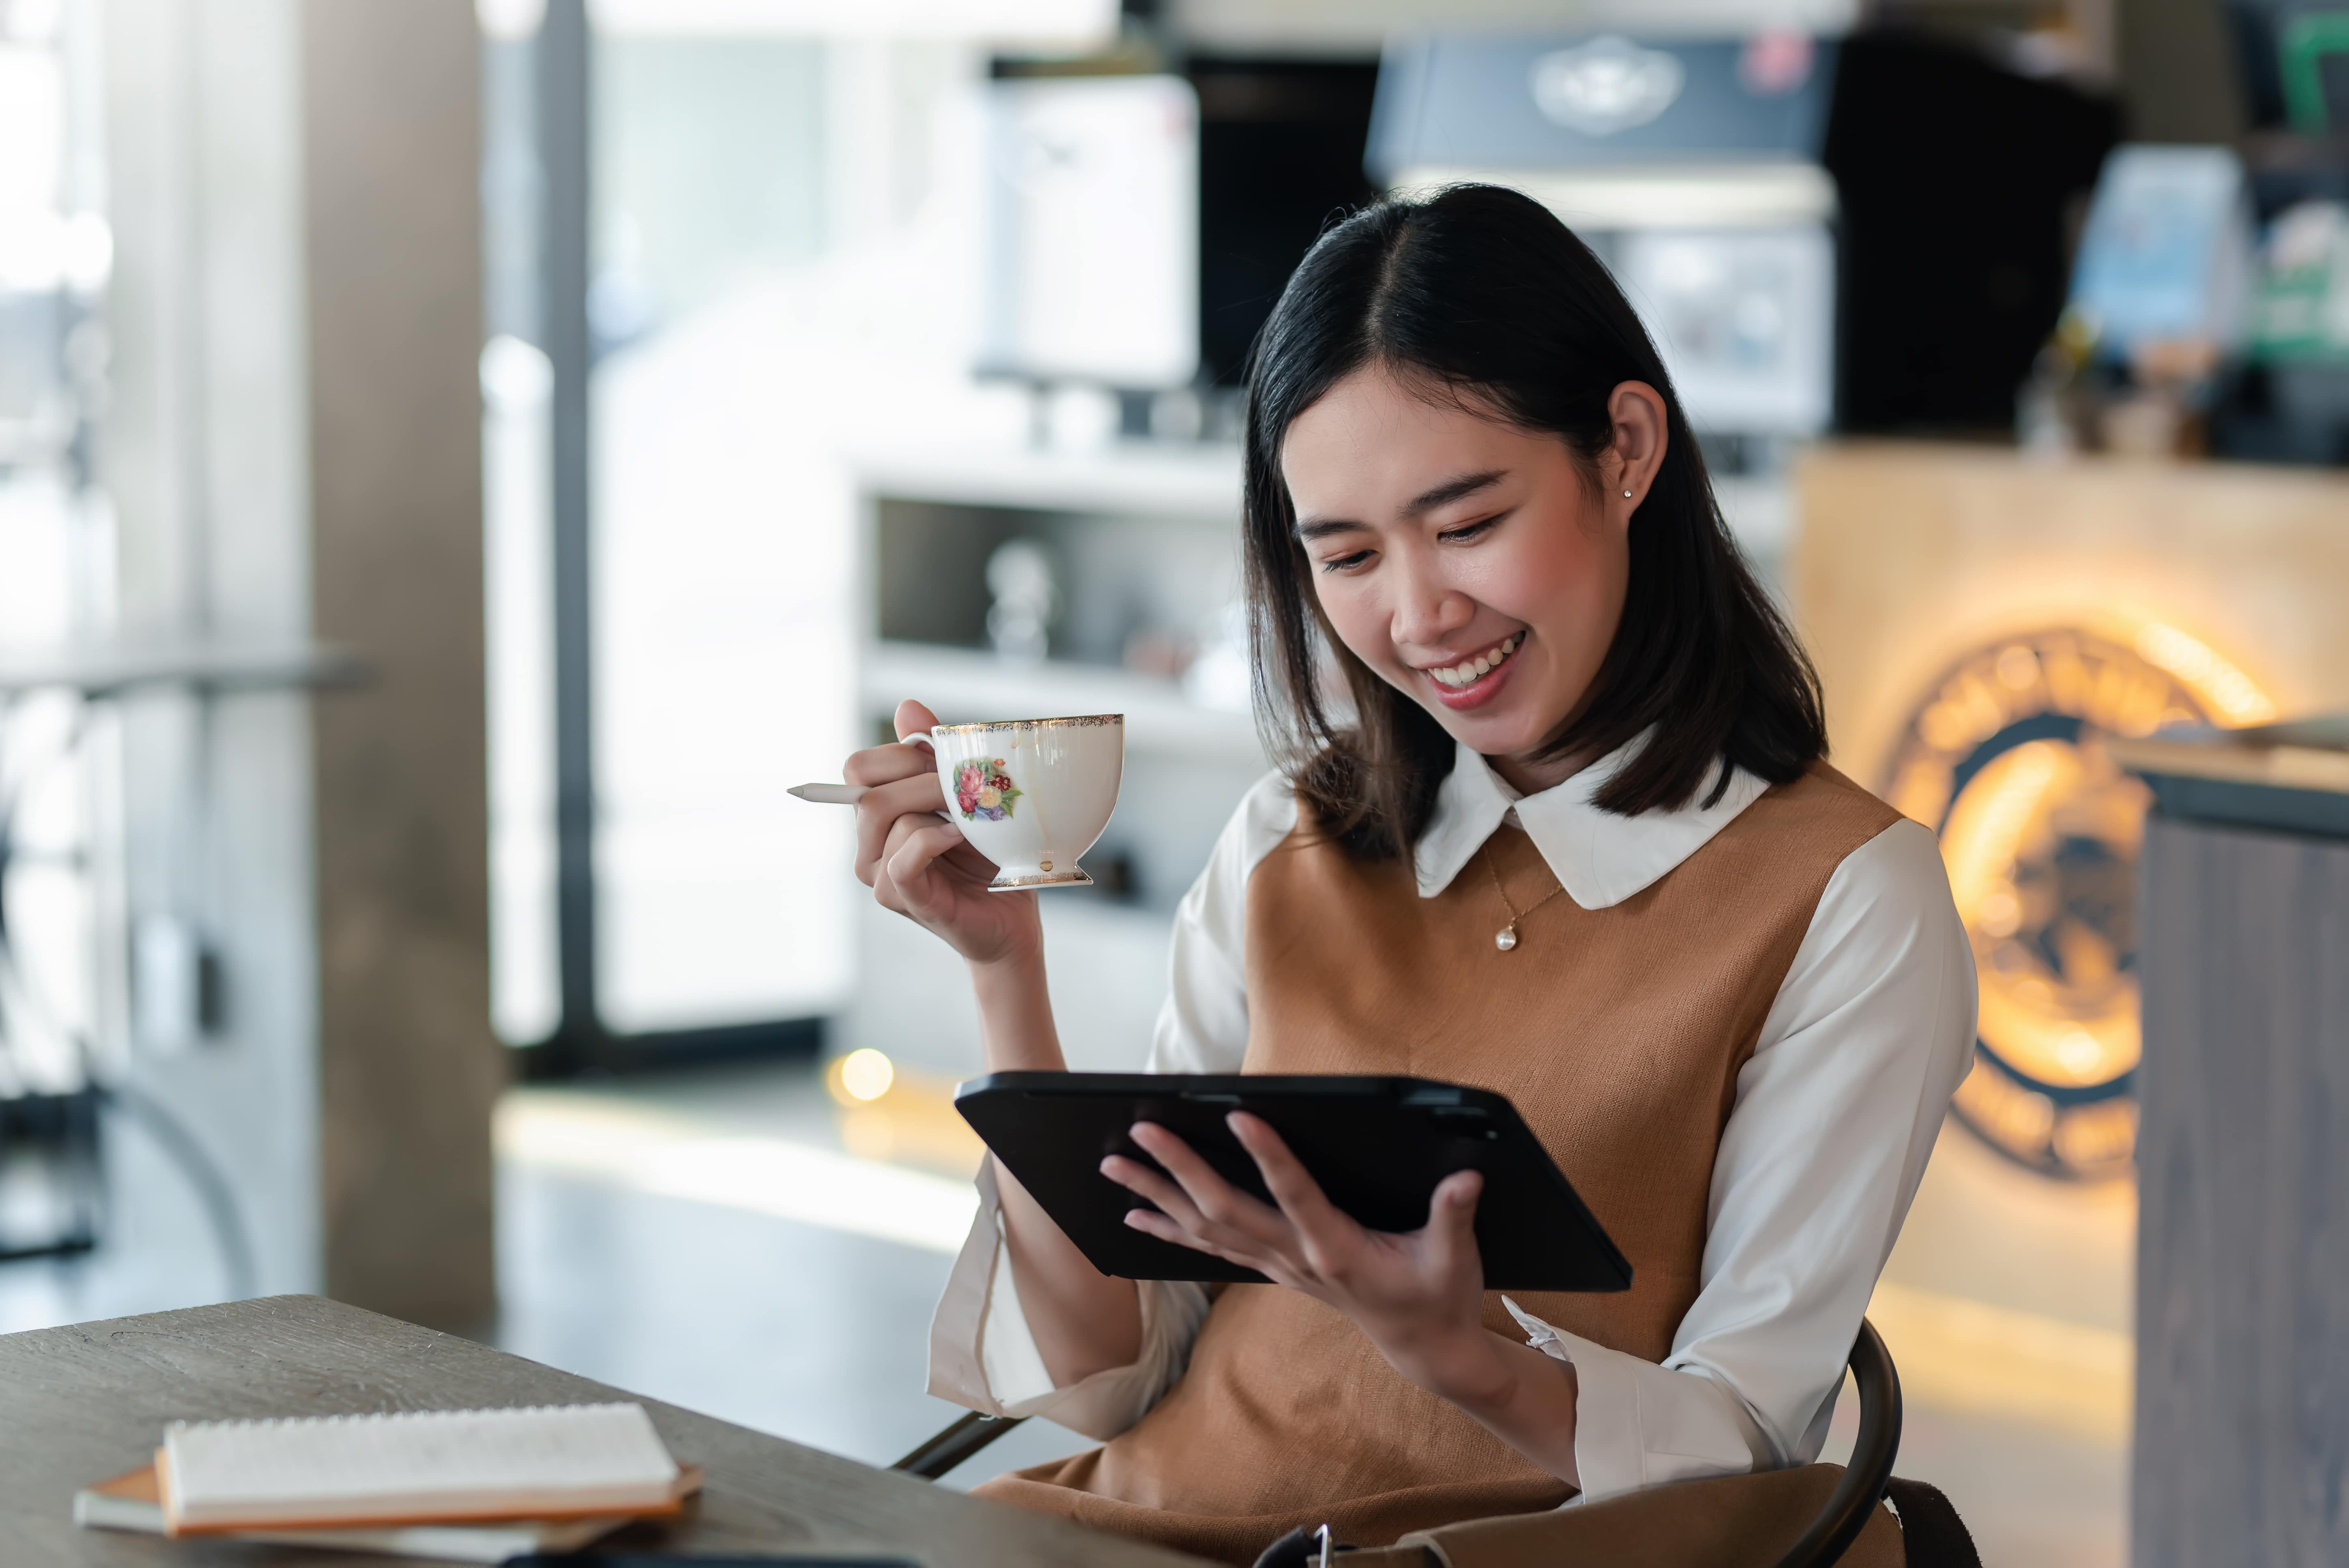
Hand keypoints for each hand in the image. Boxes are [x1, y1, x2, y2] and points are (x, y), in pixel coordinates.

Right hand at [844, 698, 1041, 968]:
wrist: (1014, 914)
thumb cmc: (988, 855)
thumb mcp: (963, 795)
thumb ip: (932, 754)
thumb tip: (907, 707)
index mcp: (876, 821)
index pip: (858, 768)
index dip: (899, 755)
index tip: (942, 763)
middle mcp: (869, 850)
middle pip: (868, 792)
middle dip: (920, 778)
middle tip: (963, 787)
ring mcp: (883, 879)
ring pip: (887, 818)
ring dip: (937, 808)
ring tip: (971, 822)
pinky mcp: (907, 900)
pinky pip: (903, 857)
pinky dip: (933, 839)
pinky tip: (960, 837)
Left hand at [1103, 1113, 1514, 1406]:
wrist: (1423, 1348)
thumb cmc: (1440, 1295)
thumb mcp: (1456, 1258)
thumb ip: (1455, 1215)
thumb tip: (1467, 1178)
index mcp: (1338, 1249)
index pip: (1295, 1196)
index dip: (1268, 1157)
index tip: (1239, 1115)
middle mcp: (1296, 1259)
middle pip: (1225, 1212)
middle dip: (1180, 1170)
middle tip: (1141, 1132)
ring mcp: (1278, 1266)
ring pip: (1205, 1230)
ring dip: (1156, 1197)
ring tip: (1113, 1166)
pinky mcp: (1272, 1268)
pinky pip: (1209, 1250)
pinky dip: (1169, 1231)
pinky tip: (1134, 1216)